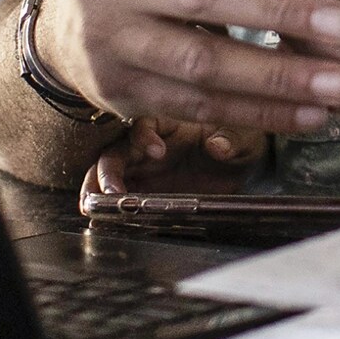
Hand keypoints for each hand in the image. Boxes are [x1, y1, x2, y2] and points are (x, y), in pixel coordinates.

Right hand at [93, 116, 268, 196]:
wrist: (241, 164)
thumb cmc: (239, 139)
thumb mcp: (243, 137)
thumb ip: (230, 139)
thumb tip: (219, 145)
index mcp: (171, 121)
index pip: (145, 122)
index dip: (146, 136)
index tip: (158, 153)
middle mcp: (149, 142)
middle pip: (116, 150)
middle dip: (108, 170)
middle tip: (113, 192)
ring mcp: (143, 167)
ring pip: (108, 173)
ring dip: (98, 189)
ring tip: (96, 209)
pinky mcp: (143, 189)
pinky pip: (117, 194)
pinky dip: (107, 205)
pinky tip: (106, 217)